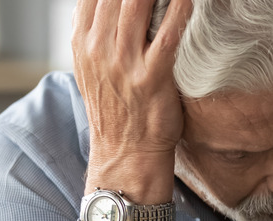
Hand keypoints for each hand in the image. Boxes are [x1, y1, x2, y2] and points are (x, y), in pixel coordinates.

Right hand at [72, 0, 192, 199]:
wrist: (126, 153)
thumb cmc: (117, 109)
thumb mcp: (92, 69)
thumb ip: (96, 34)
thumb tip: (108, 5)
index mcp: (83, 42)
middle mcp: (98, 48)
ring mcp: (123, 63)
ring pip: (137, 3)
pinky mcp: (151, 77)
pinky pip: (167, 34)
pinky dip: (179, 10)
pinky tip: (189, 0)